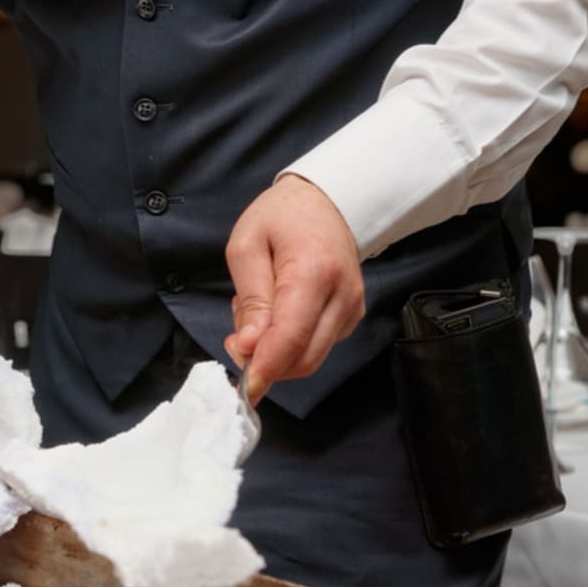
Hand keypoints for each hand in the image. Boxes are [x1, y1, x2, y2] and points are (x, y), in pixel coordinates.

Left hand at [223, 174, 364, 401]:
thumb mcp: (247, 246)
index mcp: (315, 272)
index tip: (242, 387)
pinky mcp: (351, 316)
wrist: (328, 199)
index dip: (265, 368)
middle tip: (235, 339)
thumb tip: (248, 347)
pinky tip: (276, 313)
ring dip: (275, 353)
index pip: (291, 336)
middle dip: (265, 364)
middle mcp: (343, 296)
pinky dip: (289, 344)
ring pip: (310, 358)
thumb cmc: (281, 217)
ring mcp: (352, 309)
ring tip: (256, 314)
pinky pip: (316, 347)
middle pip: (304, 358)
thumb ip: (250, 300)